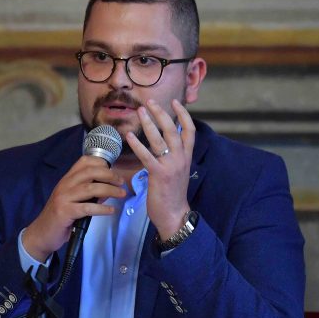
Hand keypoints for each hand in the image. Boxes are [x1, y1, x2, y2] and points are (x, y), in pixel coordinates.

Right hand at [23, 156, 126, 260]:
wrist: (42, 234)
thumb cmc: (61, 216)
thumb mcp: (74, 200)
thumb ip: (89, 193)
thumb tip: (109, 189)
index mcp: (67, 179)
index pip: (84, 162)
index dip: (101, 163)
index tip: (114, 170)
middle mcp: (64, 185)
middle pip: (90, 172)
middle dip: (109, 175)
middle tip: (121, 182)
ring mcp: (63, 198)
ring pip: (90, 188)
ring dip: (109, 190)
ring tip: (121, 194)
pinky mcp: (64, 212)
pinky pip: (87, 208)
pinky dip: (101, 208)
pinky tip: (111, 210)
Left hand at [126, 99, 193, 240]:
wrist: (175, 215)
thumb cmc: (173, 194)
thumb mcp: (178, 171)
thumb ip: (174, 156)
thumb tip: (166, 143)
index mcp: (186, 157)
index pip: (189, 130)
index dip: (183, 114)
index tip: (174, 102)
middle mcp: (181, 158)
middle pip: (173, 129)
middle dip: (161, 113)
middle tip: (150, 102)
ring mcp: (170, 166)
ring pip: (160, 139)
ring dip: (149, 123)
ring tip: (140, 111)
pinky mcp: (158, 174)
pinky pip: (147, 156)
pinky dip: (137, 144)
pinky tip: (129, 136)